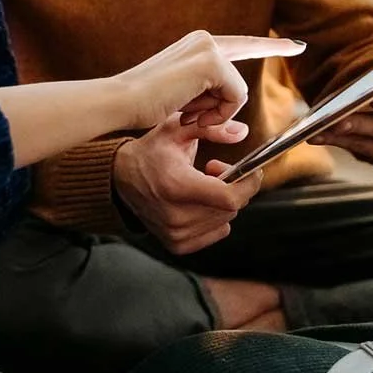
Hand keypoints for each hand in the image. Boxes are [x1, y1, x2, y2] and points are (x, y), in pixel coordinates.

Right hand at [112, 116, 263, 253]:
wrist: (121, 177)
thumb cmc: (151, 151)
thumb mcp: (176, 128)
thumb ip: (210, 127)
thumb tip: (241, 132)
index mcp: (177, 187)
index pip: (230, 198)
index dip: (249, 184)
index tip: (251, 171)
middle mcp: (175, 216)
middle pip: (230, 208)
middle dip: (233, 186)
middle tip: (214, 169)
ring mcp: (175, 233)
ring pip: (225, 220)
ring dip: (222, 202)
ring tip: (202, 185)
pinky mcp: (176, 244)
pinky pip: (216, 232)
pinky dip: (215, 217)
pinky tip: (198, 202)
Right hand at [116, 31, 305, 131]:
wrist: (120, 103)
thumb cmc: (143, 107)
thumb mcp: (184, 106)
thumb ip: (212, 110)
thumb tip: (241, 132)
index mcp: (196, 46)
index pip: (241, 44)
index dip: (270, 45)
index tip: (296, 45)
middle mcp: (204, 40)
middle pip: (240, 74)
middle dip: (229, 99)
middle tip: (233, 85)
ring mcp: (208, 48)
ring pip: (236, 91)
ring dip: (214, 113)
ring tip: (183, 114)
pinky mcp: (212, 62)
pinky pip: (234, 97)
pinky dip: (217, 114)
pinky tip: (191, 114)